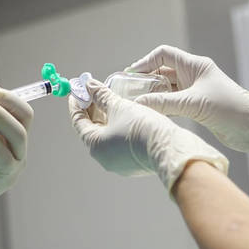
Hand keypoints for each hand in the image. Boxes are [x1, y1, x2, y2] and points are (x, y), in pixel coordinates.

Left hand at [69, 78, 227, 192]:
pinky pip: (119, 143)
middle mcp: (103, 157)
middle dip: (93, 109)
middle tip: (95, 92)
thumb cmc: (144, 129)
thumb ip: (102, 96)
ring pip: (107, 136)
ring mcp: (118, 163)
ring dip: (106, 118)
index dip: (77, 103)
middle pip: (92, 129)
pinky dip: (118, 128)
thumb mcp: (120, 106)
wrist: (171, 149)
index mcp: (95, 145)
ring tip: (111, 100)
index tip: (77, 90)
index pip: (78, 121)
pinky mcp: (133, 163)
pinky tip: (125, 115)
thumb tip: (90, 86)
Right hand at [128, 45, 248, 177]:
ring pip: (166, 89)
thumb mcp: (193, 104)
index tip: (130, 75)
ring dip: (152, 95)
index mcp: (195, 65)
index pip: (164, 55)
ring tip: (136, 103)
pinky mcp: (196, 106)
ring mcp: (195, 91)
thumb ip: (164, 102)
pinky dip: (161, 106)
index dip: (145, 62)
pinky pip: (172, 103)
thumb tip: (138, 102)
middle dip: (145, 80)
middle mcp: (194, 75)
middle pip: (162, 72)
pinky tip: (151, 113)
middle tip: (128, 91)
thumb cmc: (229, 109)